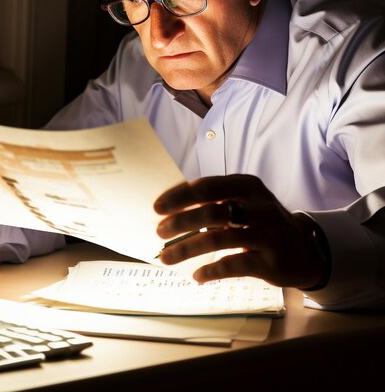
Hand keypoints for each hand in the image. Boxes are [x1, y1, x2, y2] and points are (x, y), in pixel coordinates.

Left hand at [153, 175, 328, 289]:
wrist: (304, 249)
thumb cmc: (261, 221)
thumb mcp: (244, 201)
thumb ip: (214, 200)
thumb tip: (170, 207)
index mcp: (248, 186)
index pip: (207, 186)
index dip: (179, 197)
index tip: (157, 208)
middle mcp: (260, 206)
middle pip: (212, 211)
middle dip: (180, 222)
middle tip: (160, 232)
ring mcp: (269, 234)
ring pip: (219, 239)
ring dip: (187, 248)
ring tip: (167, 257)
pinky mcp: (273, 262)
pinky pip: (234, 265)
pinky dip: (211, 271)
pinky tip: (197, 276)